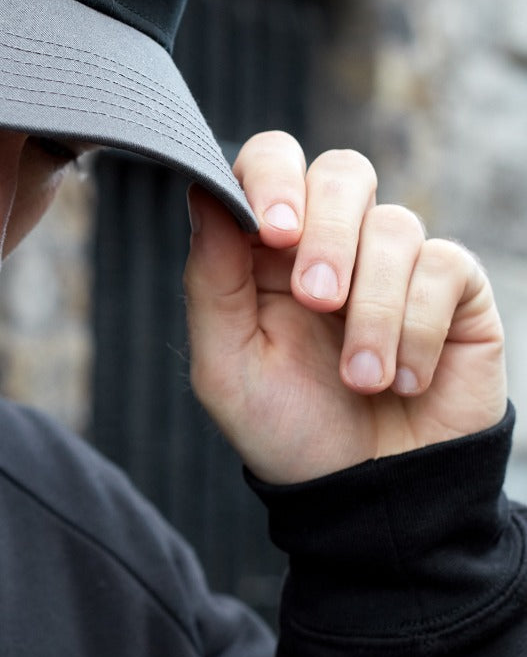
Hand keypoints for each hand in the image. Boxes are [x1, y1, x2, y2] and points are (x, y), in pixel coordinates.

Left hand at [184, 131, 506, 484]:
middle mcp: (331, 238)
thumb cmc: (287, 426)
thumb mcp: (226, 363)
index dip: (273, 178)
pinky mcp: (452, 289)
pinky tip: (402, 379)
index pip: (270, 161)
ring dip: (371, 309)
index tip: (272, 233)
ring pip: (394, 225)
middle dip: (327, 234)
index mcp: (266, 246)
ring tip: (360, 379)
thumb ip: (211, 277)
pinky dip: (418, 329)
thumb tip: (204, 192)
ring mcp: (394, 259)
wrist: (366, 494)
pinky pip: (443, 268)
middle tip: (315, 300)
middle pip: (342, 171)